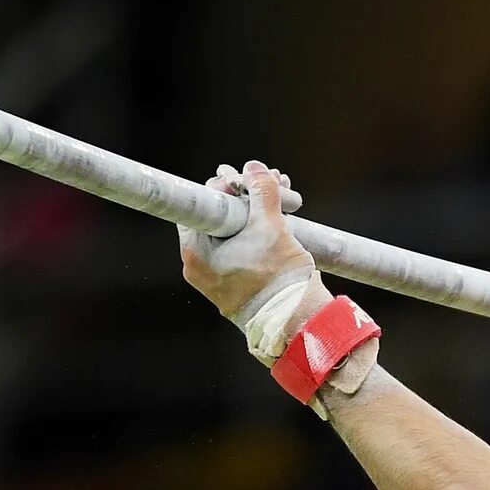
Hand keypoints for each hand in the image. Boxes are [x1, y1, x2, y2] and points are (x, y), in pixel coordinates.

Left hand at [179, 160, 324, 334]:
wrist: (293, 320)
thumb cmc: (277, 280)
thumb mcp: (271, 227)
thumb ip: (261, 191)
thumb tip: (254, 169)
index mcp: (196, 251)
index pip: (203, 203)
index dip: (226, 186)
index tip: (246, 182)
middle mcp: (198, 265)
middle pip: (219, 216)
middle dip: (246, 197)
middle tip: (270, 185)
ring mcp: (214, 276)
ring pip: (232, 232)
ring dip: (255, 213)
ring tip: (282, 200)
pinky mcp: (232, 283)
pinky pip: (238, 249)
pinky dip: (255, 234)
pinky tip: (279, 219)